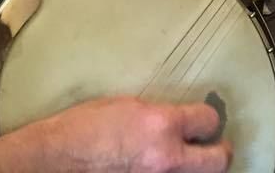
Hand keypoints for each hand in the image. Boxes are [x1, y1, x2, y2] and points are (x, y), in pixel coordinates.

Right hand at [0, 97, 230, 172]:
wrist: (55, 160)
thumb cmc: (81, 128)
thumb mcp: (124, 106)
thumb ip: (156, 115)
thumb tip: (176, 120)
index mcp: (160, 124)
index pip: (208, 120)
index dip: (208, 119)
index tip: (204, 120)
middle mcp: (167, 157)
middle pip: (219, 159)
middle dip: (218, 151)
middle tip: (212, 147)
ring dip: (196, 168)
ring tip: (188, 161)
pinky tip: (163, 169)